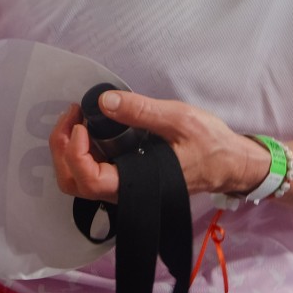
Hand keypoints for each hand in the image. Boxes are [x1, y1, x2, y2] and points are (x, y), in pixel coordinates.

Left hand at [48, 90, 266, 202]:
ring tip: (76, 118)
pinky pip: (92, 170)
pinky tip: (88, 125)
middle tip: (71, 115)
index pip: (89, 181)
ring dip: (68, 149)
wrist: (230, 163)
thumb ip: (143, 111)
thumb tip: (105, 102)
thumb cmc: (211, 145)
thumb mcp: (180, 119)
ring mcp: (125, 185)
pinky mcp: (128, 175)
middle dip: (62, 149)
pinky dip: (80, 149)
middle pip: (74, 183)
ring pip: (79, 179)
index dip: (76, 153)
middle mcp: (126, 191)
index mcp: (138, 184)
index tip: (82, 123)